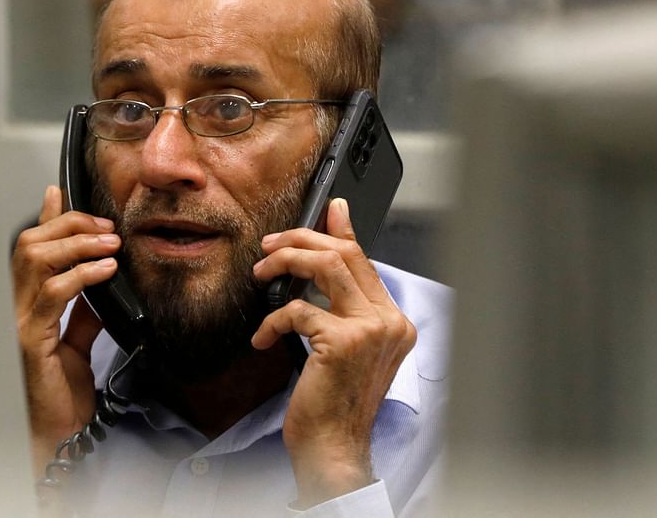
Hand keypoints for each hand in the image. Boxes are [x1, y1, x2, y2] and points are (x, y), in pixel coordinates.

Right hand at [12, 185, 120, 474]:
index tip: (63, 194)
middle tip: (105, 227)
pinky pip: (54, 294)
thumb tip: (100, 275)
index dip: (45, 218)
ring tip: (110, 244)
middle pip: (30, 244)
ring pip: (37, 259)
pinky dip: (82, 275)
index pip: (30, 248)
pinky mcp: (29, 340)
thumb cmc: (60, 396)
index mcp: (24, 305)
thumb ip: (84, 309)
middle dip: (69, 225)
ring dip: (78, 244)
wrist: (58, 436)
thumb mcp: (77, 342)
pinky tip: (105, 271)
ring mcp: (16, 322)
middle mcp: (13, 308)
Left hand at [251, 198, 416, 507]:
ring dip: (285, 262)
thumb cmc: (334, 402)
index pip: (366, 261)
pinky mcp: (343, 341)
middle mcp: (390, 322)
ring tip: (261, 274)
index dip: (341, 231)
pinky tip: (263, 339)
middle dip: (300, 241)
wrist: (334, 447)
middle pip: (345, 254)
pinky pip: (298, 309)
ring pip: (326, 266)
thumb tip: (322, 261)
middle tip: (269, 247)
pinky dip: (272, 320)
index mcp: (394, 322)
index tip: (327, 209)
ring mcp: (371, 330)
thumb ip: (336, 305)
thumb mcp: (340, 348)